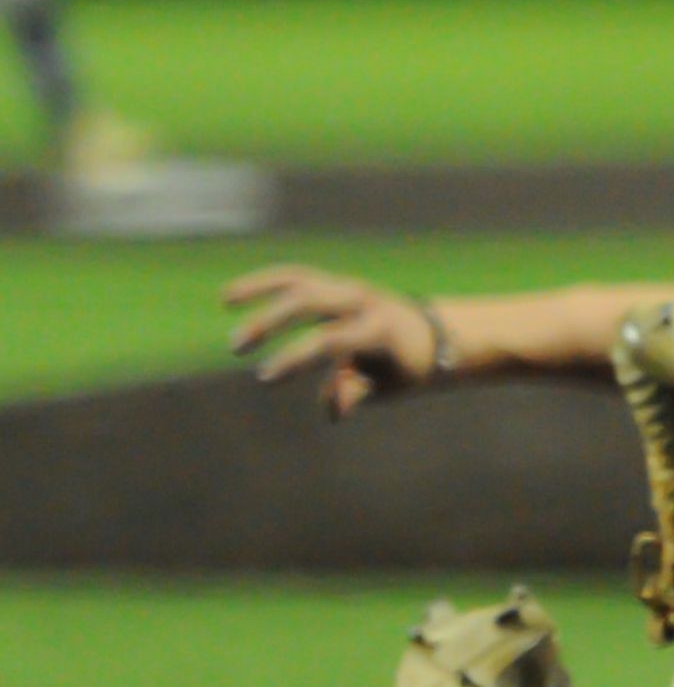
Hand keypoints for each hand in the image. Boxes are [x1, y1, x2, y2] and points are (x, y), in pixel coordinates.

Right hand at [221, 265, 445, 419]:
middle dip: (268, 321)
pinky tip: (233, 294)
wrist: (435, 333)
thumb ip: (358, 391)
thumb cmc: (408, 367)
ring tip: (224, 300)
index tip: (265, 377)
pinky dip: (266, 282)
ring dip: (258, 287)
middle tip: (236, 347)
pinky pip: (296, 277)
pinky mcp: (336, 283)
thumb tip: (333, 409)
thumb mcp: (391, 386)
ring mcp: (348, 287)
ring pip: (297, 279)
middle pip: (306, 301)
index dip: (294, 358)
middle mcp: (362, 301)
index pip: (328, 340)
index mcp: (378, 328)